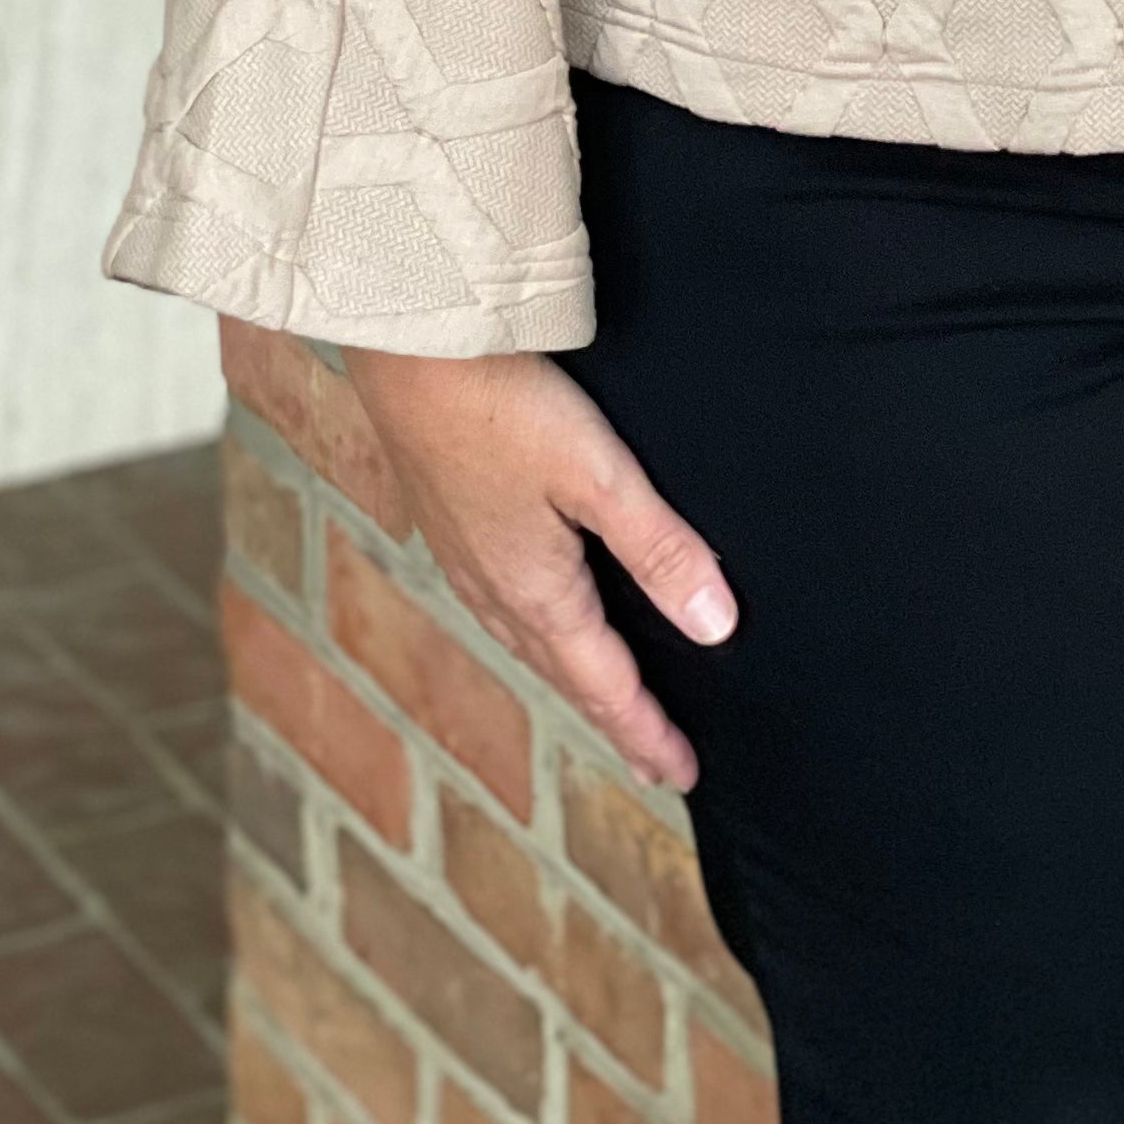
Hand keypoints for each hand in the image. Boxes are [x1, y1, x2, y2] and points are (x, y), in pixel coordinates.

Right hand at [340, 348, 734, 793]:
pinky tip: (536, 612)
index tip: (683, 773)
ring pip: (529, 641)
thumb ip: (659, 549)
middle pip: (566, 674)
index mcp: (535, 593)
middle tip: (655, 757)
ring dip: (573, 677)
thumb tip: (714, 626)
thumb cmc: (503, 405)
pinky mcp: (449, 520)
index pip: (604, 686)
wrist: (408, 349)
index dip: (647, 732)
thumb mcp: (599, 476)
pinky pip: (501, 604)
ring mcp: (464, 558)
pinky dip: (536, 633)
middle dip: (614, 717)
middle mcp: (494, 590)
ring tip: (604, 697)